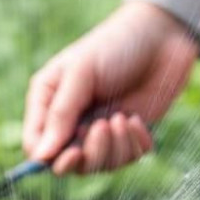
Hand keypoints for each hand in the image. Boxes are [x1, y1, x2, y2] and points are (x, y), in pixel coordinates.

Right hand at [22, 1, 199, 174]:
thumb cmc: (114, 45)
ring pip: (101, 165)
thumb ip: (61, 114)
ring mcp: (101, 128)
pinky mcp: (130, 133)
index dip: (51, 158)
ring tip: (123, 118)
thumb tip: (41, 157)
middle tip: (103, 126)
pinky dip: (135, 144)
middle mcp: (72, 120)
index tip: (74, 151)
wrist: (162, 34)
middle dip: (89, 153)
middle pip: (70, 164)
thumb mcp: (81, 73)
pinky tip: (137, 119)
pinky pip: (130, 158)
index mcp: (49, 102)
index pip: (37, 146)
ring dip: (115, 147)